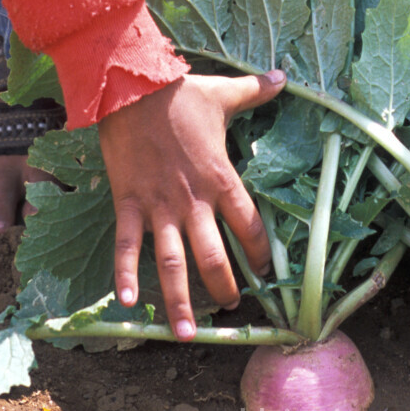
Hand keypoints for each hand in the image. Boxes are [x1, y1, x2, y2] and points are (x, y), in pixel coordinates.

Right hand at [98, 69, 284, 337]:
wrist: (132, 87)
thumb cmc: (180, 93)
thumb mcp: (224, 92)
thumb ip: (256, 91)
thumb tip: (285, 76)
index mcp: (221, 177)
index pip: (249, 225)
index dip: (259, 252)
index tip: (265, 272)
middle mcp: (193, 200)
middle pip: (214, 255)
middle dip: (224, 287)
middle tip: (231, 309)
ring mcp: (159, 205)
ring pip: (172, 262)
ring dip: (179, 300)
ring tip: (186, 334)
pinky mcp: (129, 202)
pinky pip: (127, 246)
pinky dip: (125, 275)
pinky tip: (128, 304)